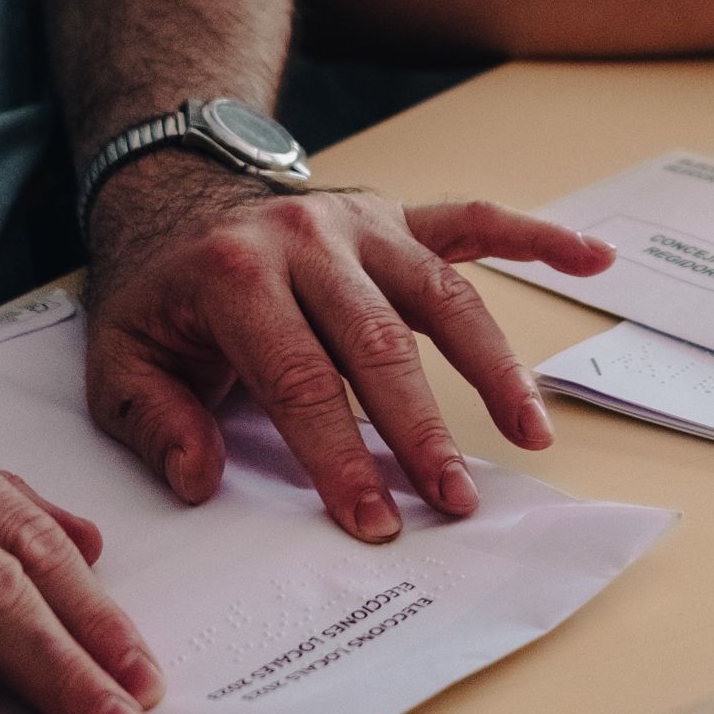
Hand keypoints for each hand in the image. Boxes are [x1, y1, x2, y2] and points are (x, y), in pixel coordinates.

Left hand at [82, 158, 615, 541]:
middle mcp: (309, 240)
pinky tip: (594, 259)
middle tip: (454, 499)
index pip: (301, 380)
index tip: (373, 519)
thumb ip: (153, 422)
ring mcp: (363, 222)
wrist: (171, 194)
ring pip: (445, 294)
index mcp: (236, 276)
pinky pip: (477, 220)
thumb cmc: (159, 292)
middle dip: (422, 430)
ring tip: (531, 432)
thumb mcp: (119, 360)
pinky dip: (539, 236)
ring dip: (494, 366)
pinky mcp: (398, 214)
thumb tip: (202, 479)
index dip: (339, 457)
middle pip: (382, 345)